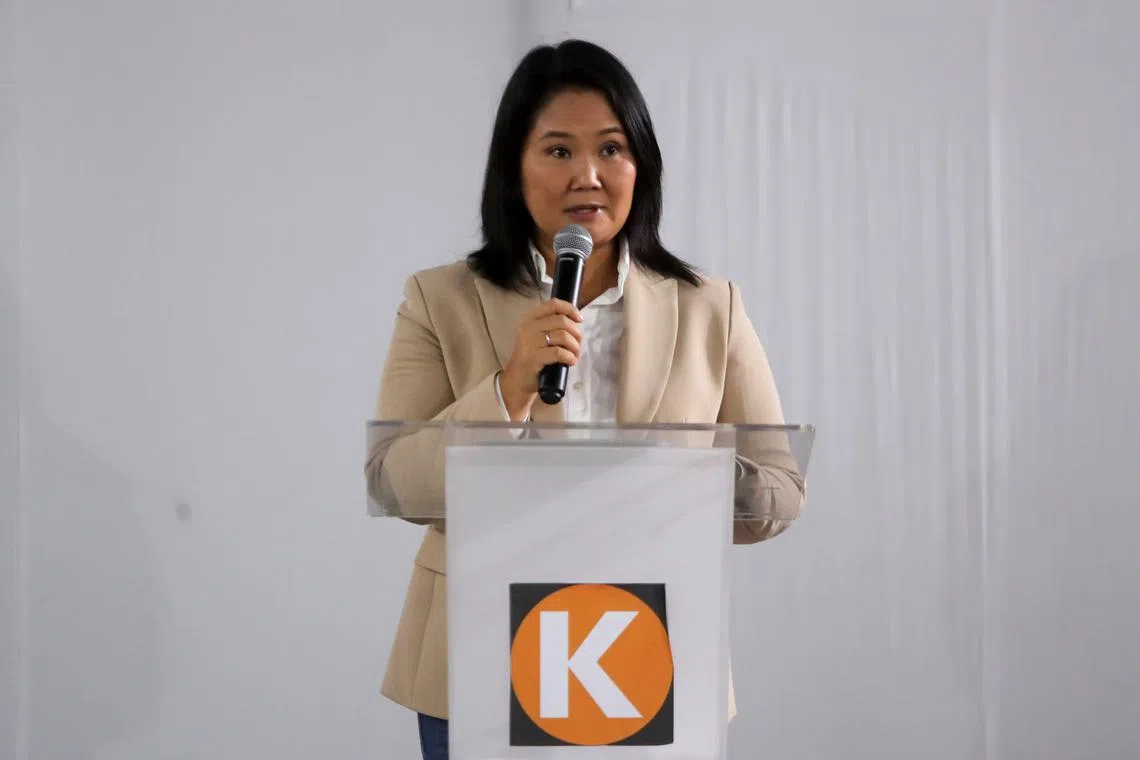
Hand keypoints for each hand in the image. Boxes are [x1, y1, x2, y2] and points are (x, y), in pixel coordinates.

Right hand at [499, 299, 582, 418]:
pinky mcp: (533, 357)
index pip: (553, 304)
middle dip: (576, 333)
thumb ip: (551, 326)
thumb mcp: (537, 336)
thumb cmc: (533, 357)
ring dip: (575, 347)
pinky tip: (571, 361)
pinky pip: (559, 353)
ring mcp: (529, 342)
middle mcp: (528, 327)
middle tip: (578, 344)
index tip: (579, 319)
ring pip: (563, 336)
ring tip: (574, 355)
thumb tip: (576, 320)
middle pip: (562, 321)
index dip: (570, 309)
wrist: (517, 380)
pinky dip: (570, 357)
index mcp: (529, 319)